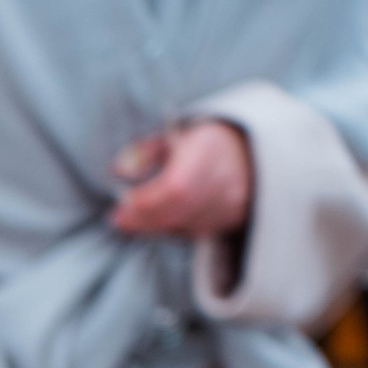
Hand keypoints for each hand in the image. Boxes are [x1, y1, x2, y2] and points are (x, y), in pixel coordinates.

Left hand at [109, 119, 252, 239]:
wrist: (249, 153)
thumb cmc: (201, 143)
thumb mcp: (173, 136)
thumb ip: (145, 152)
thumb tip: (118, 169)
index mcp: (210, 149)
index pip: (177, 185)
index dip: (147, 200)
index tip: (122, 204)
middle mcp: (226, 178)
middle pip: (180, 209)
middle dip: (144, 217)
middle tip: (118, 219)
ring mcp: (231, 201)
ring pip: (187, 225)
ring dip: (155, 225)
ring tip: (133, 219)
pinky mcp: (231, 219)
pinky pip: (196, 231)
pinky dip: (172, 229)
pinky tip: (159, 220)